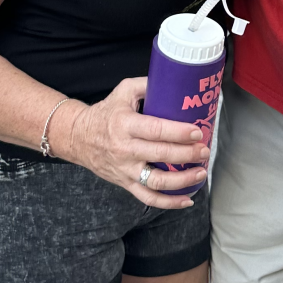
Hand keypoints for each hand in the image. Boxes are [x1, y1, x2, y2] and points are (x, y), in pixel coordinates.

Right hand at [56, 77, 208, 209]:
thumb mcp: (123, 91)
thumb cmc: (105, 113)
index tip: (197, 132)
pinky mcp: (125, 183)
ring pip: (157, 182)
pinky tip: (187, 199)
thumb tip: (176, 80)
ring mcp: (125, 170)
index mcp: (125, 124)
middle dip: (187, 154)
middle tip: (205, 150)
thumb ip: (148, 84)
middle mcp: (124, 149)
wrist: (78, 137)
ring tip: (200, 173)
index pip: (156, 130)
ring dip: (182, 180)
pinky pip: (148, 198)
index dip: (179, 132)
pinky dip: (169, 203)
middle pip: (161, 155)